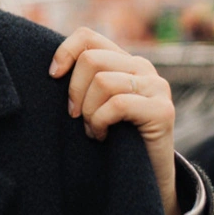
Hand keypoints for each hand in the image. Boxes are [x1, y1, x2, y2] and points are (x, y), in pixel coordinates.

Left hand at [49, 27, 179, 214]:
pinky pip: (117, 104)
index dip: (64, 51)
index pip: (88, 36)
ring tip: (92, 129)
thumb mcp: (93, 103)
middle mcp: (142, 67)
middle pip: (91, 59)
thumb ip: (83, 82)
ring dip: (89, 112)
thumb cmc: (110, 140)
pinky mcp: (162, 110)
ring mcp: (156, 87)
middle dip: (75, 91)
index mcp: (123, 60)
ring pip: (103, 82)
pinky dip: (100, 123)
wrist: (144, 177)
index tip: (52, 77)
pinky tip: (102, 137)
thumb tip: (51, 69)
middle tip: (75, 117)